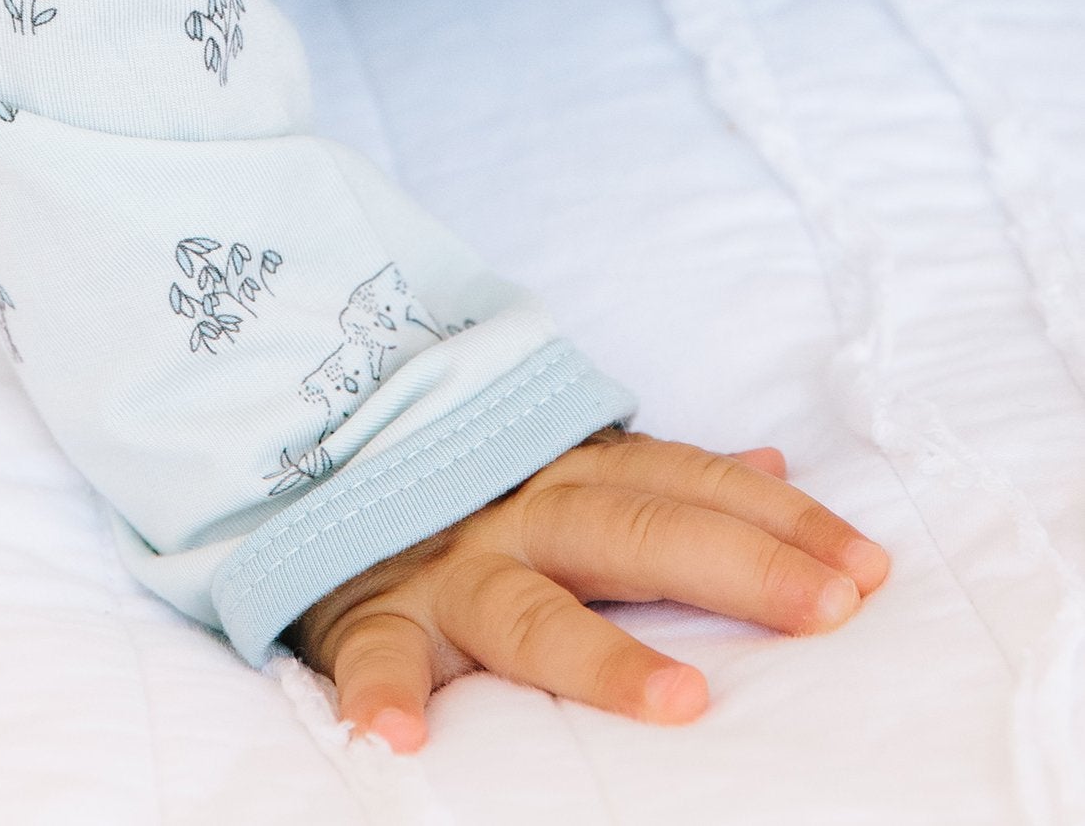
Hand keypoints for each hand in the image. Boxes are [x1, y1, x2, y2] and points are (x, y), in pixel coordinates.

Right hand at [282, 428, 888, 753]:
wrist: (331, 487)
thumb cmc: (478, 504)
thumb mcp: (571, 472)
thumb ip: (663, 474)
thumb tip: (772, 461)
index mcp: (572, 478)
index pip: (689, 486)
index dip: (778, 520)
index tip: (866, 568)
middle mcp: (519, 514)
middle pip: (630, 532)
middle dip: (731, 566)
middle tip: (826, 610)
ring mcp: (448, 569)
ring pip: (526, 608)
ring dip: (596, 655)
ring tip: (679, 701)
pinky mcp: (374, 619)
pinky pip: (374, 655)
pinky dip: (381, 691)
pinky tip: (401, 736)